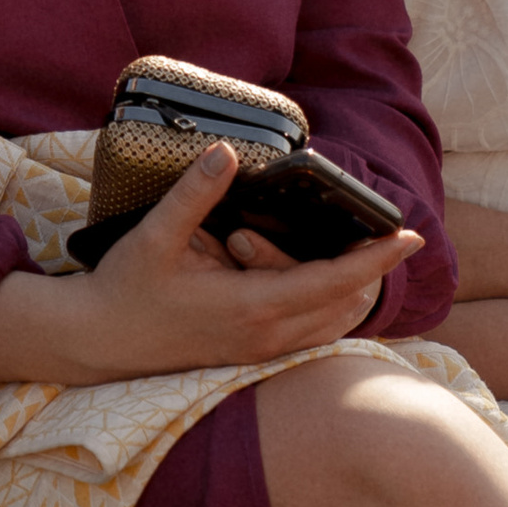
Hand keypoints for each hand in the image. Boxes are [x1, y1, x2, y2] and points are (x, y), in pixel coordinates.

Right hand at [0, 145, 422, 384]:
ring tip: (370, 256)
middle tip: (395, 235)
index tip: (409, 237)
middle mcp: (263, 335)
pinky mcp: (248, 353)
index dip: (374, 260)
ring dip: (355, 293)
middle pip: (343, 307)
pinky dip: (332, 309)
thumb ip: (193, 195)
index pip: (331, 283)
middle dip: (374, 272)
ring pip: (330, 326)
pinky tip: (331, 287)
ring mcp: (257, 350)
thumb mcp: (154, 236)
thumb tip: (226, 153)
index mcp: (249, 307)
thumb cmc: (125, 289)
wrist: (98, 342)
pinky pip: (309, 335)